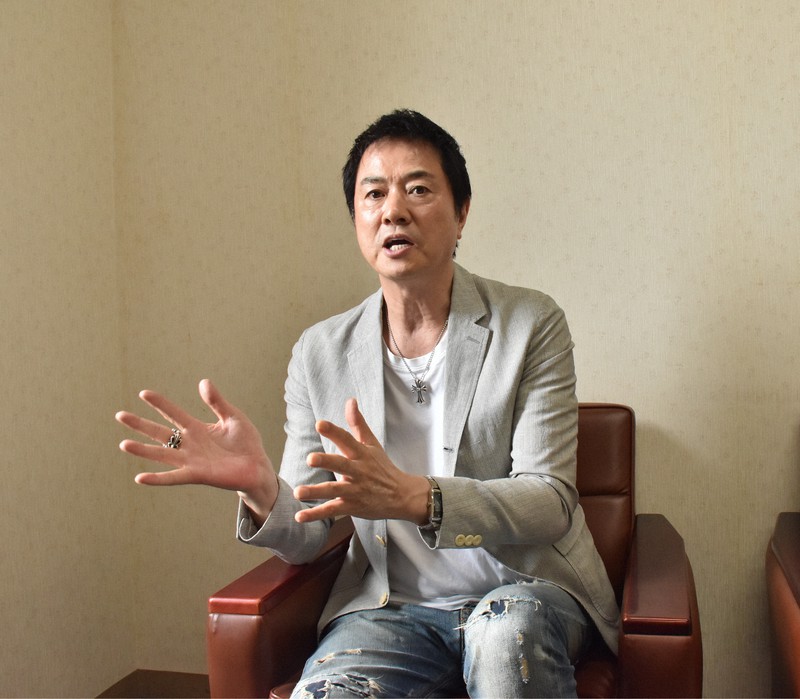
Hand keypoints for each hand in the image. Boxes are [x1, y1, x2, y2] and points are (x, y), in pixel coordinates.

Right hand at [116, 379, 277, 521]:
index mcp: (197, 429)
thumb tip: (203, 381)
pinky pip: (174, 477)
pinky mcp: (197, 474)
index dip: (160, 403)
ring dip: (143, 450)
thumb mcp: (233, 417)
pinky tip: (140, 478)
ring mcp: (191, 460)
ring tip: (123, 444)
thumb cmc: (246, 443)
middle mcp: (189, 444)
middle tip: (120, 415)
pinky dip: (157, 478)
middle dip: (141, 424)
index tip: (143, 393)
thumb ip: (217, 402)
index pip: (174, 413)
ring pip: (162, 454)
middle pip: (160, 432)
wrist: (257, 467)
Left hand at [294, 398, 429, 524]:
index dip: (333, 431)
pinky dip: (316, 515)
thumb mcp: (372, 444)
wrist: (402, 496)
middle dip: (326, 462)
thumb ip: (358, 423)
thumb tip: (350, 400)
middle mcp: (358, 471)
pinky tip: (300, 517)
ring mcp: (355, 490)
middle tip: (310, 458)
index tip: (319, 424)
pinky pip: (332, 511)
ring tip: (298, 492)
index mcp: (361, 454)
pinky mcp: (352, 507)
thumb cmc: (383, 468)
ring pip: (334, 491)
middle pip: (341, 465)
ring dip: (315, 492)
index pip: (347, 440)